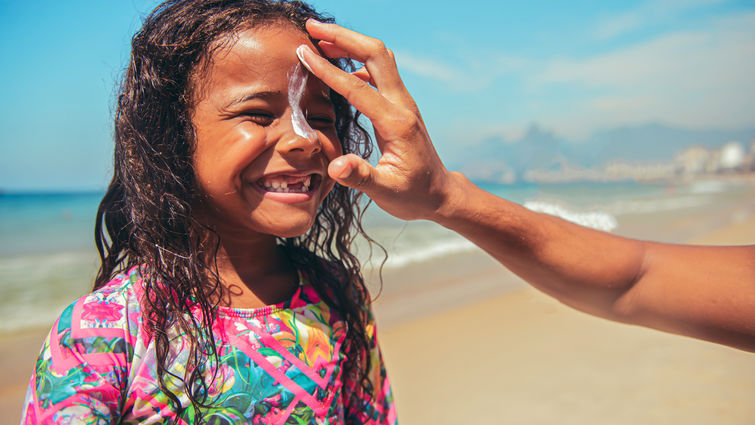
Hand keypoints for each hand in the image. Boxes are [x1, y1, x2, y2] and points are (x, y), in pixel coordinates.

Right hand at [297, 20, 457, 220]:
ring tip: (319, 40)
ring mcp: (403, 102)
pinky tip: (338, 66)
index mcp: (396, 123)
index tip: (303, 53)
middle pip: (376, 53)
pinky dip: (357, 60)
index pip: (357, 87)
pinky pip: (379, 71)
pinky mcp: (399, 105)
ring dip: (350, 43)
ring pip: (379, 58)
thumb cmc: (412, 195)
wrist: (439, 194)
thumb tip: (335, 166)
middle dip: (344, 36)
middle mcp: (402, 105)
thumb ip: (360, 177)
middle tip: (311, 27)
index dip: (328, 69)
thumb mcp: (386, 192)